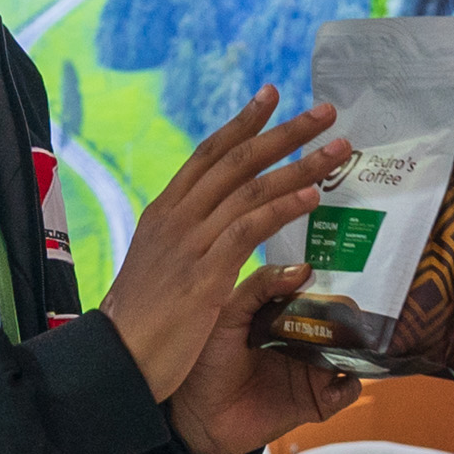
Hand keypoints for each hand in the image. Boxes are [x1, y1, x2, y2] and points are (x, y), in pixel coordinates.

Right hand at [100, 89, 348, 400]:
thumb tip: (211, 229)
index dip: (242, 123)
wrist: (115, 359)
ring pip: (251, 188)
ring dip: (300, 165)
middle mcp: (177, 217)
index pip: (208, 154)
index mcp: (164, 212)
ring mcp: (190, 242)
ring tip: (338, 149)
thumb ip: (186, 241)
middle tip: (325, 111)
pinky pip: (249, 228)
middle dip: (284, 132)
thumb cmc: (139, 323)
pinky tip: (313, 196)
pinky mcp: (204, 273)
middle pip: (237, 160)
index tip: (271, 94)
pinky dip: (283, 208)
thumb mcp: (159, 266)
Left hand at [167, 262, 361, 453]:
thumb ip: (260, 285)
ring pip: (351, 354)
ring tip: (350, 346)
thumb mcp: (230, 312)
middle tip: (353, 313)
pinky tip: (333, 384)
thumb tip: (304, 270)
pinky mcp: (315, 402)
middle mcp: (303, 341)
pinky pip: (346, 392)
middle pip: (341, 324)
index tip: (348, 272)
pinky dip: (350, 387)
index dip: (333, 284)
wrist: (197, 416)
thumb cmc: (206, 360)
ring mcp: (311, 371)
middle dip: (352, 317)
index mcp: (284, 315)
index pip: (318, 294)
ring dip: (358, 350)